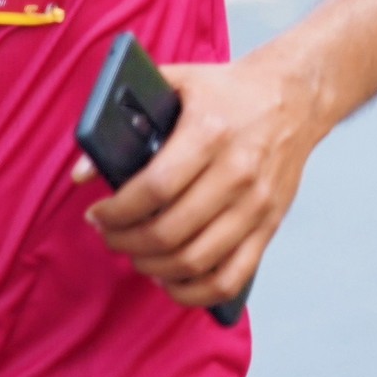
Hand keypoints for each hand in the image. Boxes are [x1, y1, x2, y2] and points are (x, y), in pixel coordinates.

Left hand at [75, 54, 322, 309]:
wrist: (295, 96)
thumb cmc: (228, 91)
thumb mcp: (175, 83)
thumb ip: (124, 118)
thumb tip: (81, 172)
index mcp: (210, 132)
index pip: (154, 189)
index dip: (117, 212)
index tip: (97, 215)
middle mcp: (237, 171)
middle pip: (170, 232)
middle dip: (126, 243)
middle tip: (110, 236)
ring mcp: (256, 204)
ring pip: (196, 261)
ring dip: (154, 268)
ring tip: (136, 255)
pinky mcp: (270, 225)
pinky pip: (231, 278)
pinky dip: (195, 292)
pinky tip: (172, 280)